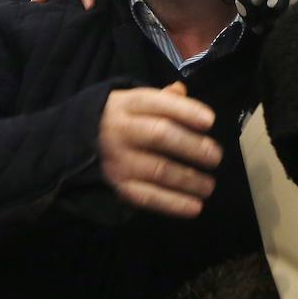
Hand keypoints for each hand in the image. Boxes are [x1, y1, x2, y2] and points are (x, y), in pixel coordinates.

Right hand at [97, 81, 220, 217]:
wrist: (82, 138)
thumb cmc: (124, 118)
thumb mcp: (137, 101)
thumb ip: (164, 98)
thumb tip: (182, 91)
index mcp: (129, 104)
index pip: (159, 104)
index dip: (186, 112)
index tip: (210, 121)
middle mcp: (121, 130)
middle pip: (160, 135)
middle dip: (192, 147)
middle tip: (215, 157)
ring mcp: (118, 160)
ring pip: (158, 170)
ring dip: (189, 180)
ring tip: (209, 185)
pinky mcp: (119, 185)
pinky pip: (148, 197)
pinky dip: (174, 204)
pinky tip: (195, 207)